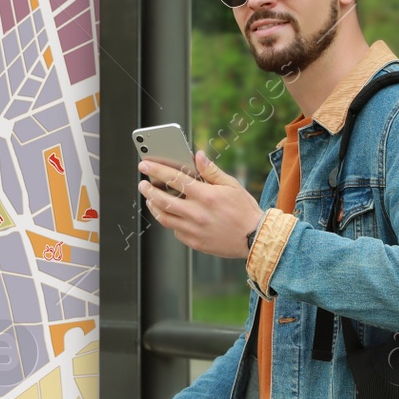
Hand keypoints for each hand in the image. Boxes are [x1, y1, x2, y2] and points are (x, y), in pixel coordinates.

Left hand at [138, 150, 264, 259]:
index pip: (174, 178)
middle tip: (142, 183)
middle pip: (162, 199)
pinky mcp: (194, 242)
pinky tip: (171, 214)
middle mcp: (197, 213)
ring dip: (153, 206)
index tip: (144, 165)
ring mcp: (193, 230)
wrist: (255, 239)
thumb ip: (211, 171)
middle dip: (148, 189)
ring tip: (151, 198)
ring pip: (164, 217)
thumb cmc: (245, 211)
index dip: (156, 170)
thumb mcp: (232, 185)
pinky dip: (170, 220)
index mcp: (206, 196)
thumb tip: (197, 156)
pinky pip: (175, 230)